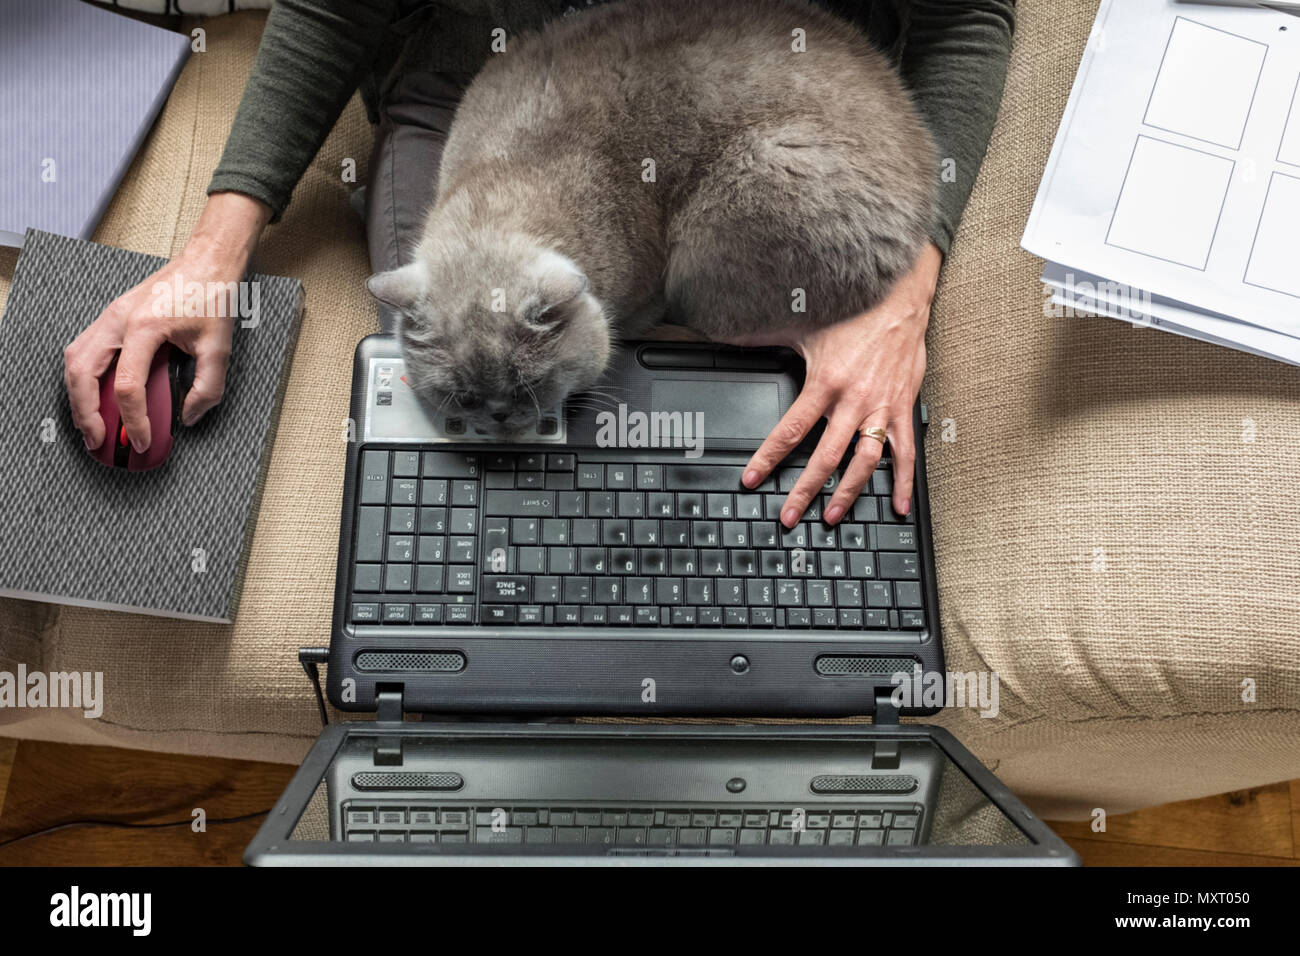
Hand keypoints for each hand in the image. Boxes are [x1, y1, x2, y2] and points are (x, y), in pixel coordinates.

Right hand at [64, 192, 270, 451]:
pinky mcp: (112, 317)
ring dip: (78, 396)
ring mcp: (110, 316)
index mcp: (144, 327)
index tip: (142, 440)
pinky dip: (83, 377)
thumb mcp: (220, 347)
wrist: (207, 261)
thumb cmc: (212, 295)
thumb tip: (188, 416)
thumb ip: (207, 387)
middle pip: (83, 373)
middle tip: (98, 440)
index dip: (132, 419)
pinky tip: (93, 395)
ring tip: (90, 424)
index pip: (127, 385)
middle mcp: (118, 320)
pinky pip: (84, 350)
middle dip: (86, 412)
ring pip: (75, 361)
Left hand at [741, 243, 942, 527]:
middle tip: (788, 516)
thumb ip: (767, 335)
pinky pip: (905, 453)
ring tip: (832, 517)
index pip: (790, 430)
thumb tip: (731, 334)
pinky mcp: (903, 409)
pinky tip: (897, 505)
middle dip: (804, 491)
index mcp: (825, 384)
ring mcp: (881, 409)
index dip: (768, 458)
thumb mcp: (806, 325)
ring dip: (848, 494)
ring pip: (863, 463)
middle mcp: (854, 401)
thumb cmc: (854, 310)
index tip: (753, 480)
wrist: (901, 298)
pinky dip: (903, 482)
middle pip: (825, 458)